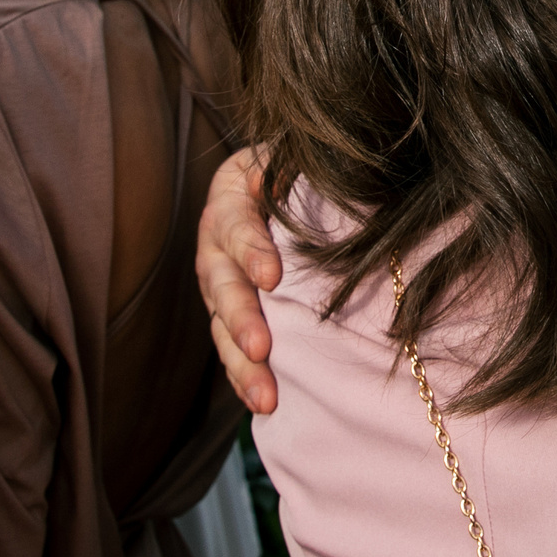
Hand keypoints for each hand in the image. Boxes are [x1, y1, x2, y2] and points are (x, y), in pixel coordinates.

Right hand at [196, 146, 284, 412]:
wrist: (297, 180)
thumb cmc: (308, 165)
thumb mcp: (305, 154)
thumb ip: (310, 168)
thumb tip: (339, 179)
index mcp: (232, 193)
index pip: (235, 221)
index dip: (250, 249)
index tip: (271, 277)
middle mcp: (217, 239)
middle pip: (220, 281)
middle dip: (241, 316)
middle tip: (260, 347)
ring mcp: (221, 280)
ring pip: (221, 323)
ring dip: (241, 361)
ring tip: (264, 395)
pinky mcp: (232, 312)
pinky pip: (232, 345)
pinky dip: (246, 374)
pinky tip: (263, 402)